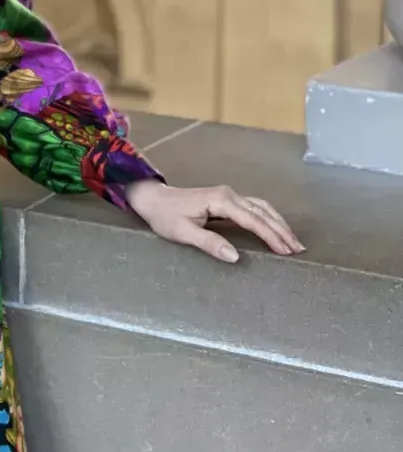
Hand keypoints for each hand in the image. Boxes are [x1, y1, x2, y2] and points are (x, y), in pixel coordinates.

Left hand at [124, 179, 304, 262]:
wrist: (154, 199)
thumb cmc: (166, 217)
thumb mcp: (183, 233)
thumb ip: (209, 243)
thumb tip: (235, 257)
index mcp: (220, 201)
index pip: (252, 219)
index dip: (271, 235)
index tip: (286, 251)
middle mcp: (229, 195)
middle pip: (262, 212)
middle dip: (282, 230)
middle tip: (298, 250)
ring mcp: (229, 195)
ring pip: (262, 208)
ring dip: (279, 223)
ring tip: (294, 242)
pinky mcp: (227, 200)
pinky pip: (255, 208)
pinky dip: (269, 218)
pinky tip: (278, 228)